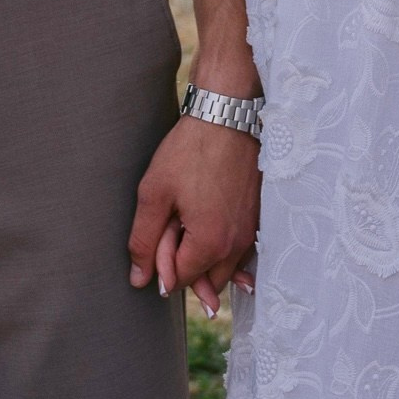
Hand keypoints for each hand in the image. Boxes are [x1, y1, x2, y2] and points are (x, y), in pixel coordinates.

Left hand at [128, 116, 260, 316]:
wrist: (227, 117)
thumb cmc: (190, 151)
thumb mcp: (154, 194)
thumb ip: (144, 241)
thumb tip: (140, 280)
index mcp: (210, 244)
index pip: (179, 280)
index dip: (161, 260)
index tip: (160, 229)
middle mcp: (237, 247)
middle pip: (206, 281)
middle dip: (187, 264)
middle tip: (175, 226)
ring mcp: (252, 233)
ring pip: (224, 268)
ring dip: (205, 255)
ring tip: (191, 218)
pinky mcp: (258, 219)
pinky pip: (239, 251)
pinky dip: (223, 245)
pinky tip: (211, 222)